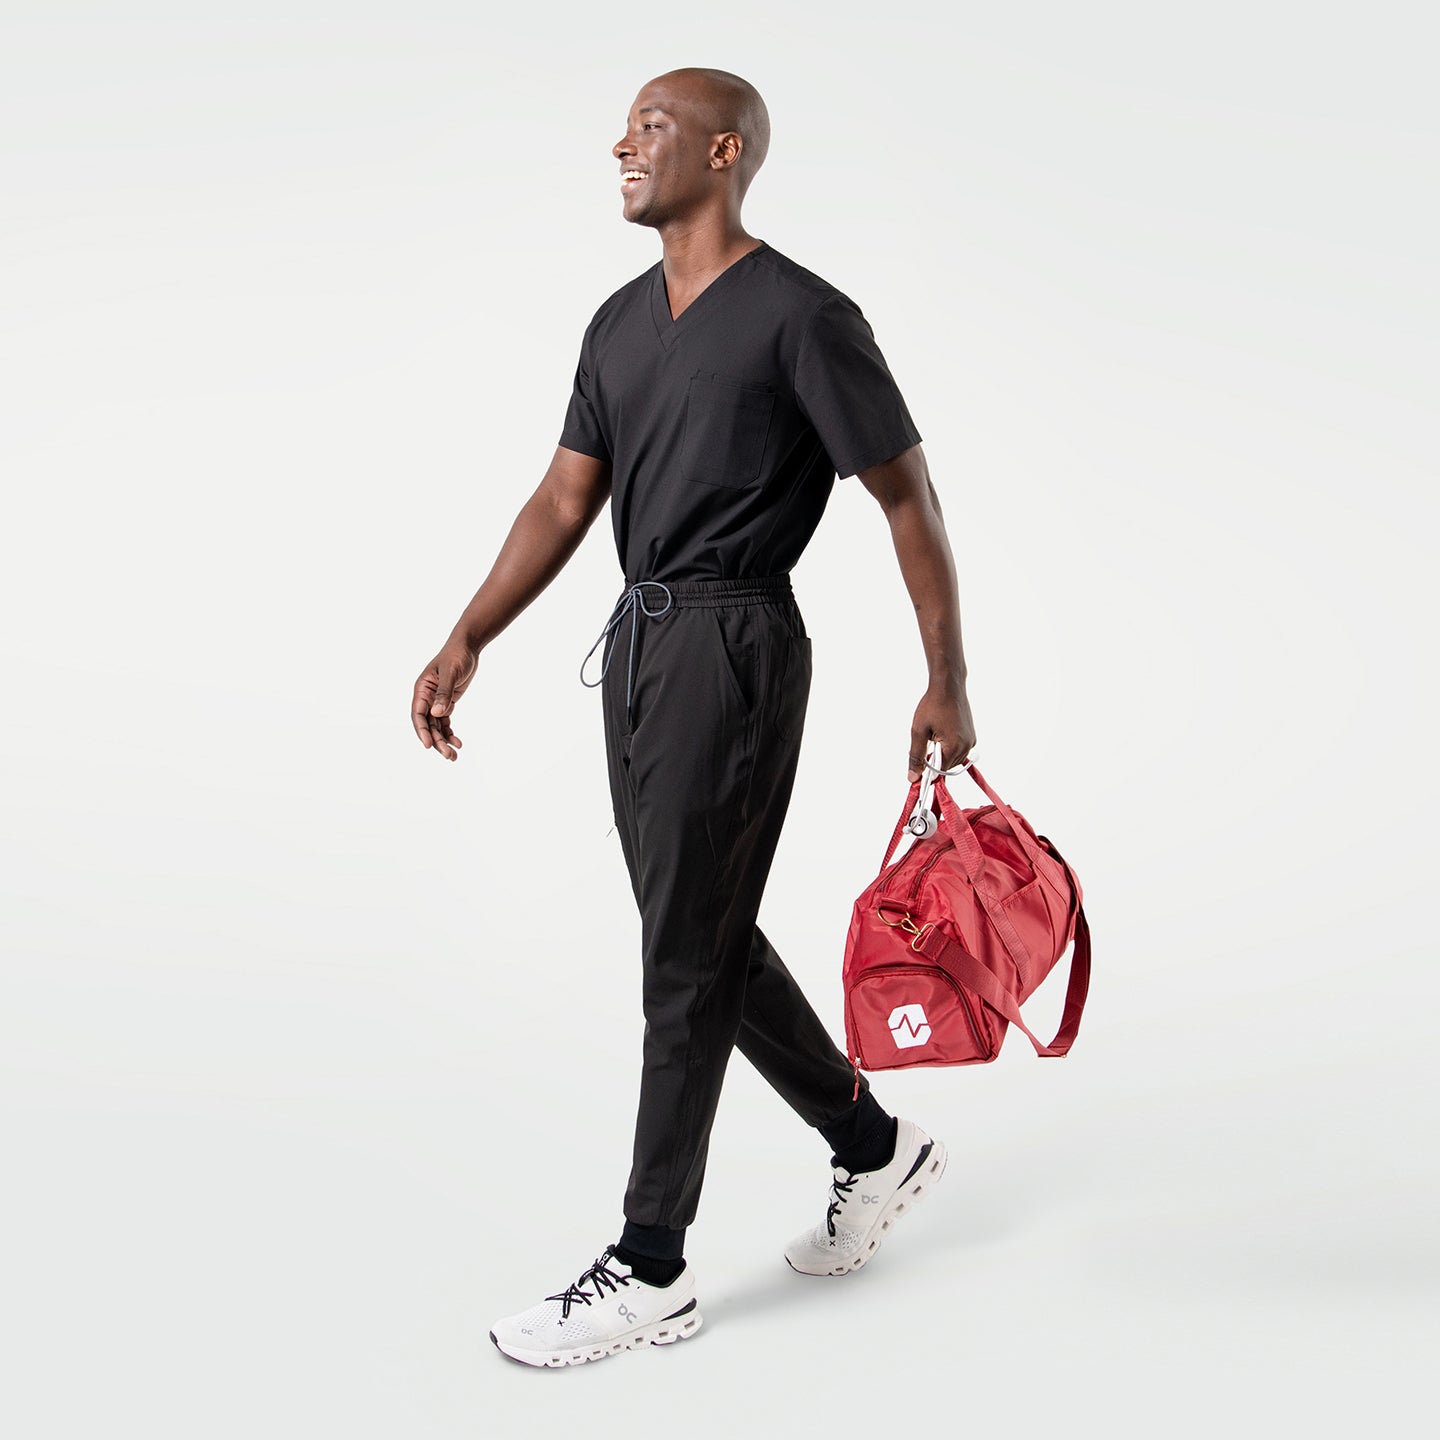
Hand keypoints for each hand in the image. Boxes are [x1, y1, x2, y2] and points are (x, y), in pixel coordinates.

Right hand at [412, 642, 477, 760]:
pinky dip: (449, 733)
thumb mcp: (450, 673)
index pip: (418, 715)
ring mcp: (436, 701)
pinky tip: (457, 742)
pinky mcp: (446, 702)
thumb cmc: (456, 656)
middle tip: (448, 756)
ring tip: (453, 756)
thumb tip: (437, 713)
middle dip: (436, 741)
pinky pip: (444, 722)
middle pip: (428, 725)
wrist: (467, 648)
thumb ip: (444, 693)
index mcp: (422, 689)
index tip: (429, 745)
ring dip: (443, 741)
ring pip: (436, 726)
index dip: (422, 731)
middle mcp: (426, 697)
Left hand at [907, 677, 975, 782]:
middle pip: (946, 766)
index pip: (940, 771)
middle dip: (933, 760)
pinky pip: (958, 750)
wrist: (948, 686)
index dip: (927, 771)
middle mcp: (967, 746)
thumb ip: (916, 756)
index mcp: (955, 747)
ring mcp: (971, 741)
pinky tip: (940, 732)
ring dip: (940, 753)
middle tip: (924, 742)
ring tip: (933, 734)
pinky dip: (948, 746)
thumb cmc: (933, 704)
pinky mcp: (971, 735)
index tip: (917, 766)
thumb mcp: (919, 731)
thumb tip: (913, 778)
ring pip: (952, 758)